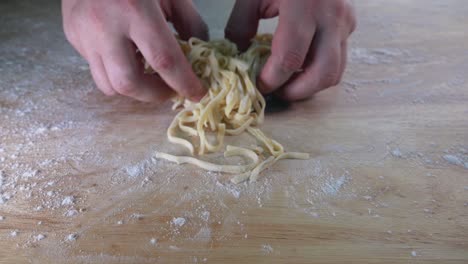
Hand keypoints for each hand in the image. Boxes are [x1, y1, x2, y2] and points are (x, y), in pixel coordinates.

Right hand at [62, 0, 207, 101]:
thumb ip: (191, 24)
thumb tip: (199, 57)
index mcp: (136, 10)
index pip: (163, 60)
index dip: (184, 83)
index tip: (197, 94)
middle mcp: (104, 25)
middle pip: (128, 83)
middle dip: (154, 95)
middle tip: (169, 89)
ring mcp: (83, 32)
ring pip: (108, 84)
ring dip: (133, 88)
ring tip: (148, 73)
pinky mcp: (72, 35)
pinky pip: (96, 68)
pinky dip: (116, 71)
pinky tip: (127, 54)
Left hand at [225, 0, 355, 100]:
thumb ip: (241, 25)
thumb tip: (238, 55)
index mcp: (303, 7)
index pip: (289, 59)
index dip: (271, 79)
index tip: (257, 85)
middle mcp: (331, 18)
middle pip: (321, 74)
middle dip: (296, 92)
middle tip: (276, 92)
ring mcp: (345, 22)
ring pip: (335, 72)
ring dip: (311, 85)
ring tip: (288, 83)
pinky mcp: (350, 24)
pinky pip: (339, 59)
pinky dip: (320, 70)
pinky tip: (301, 66)